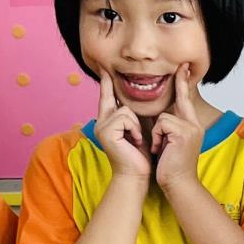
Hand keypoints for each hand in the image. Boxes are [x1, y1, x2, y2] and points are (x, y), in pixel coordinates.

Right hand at [91, 76, 153, 191]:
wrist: (135, 175)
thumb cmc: (139, 155)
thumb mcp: (139, 129)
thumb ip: (135, 115)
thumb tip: (142, 97)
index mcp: (109, 120)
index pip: (108, 96)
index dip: (106, 82)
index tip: (104, 68)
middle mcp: (102, 121)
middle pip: (110, 96)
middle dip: (108, 83)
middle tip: (106, 71)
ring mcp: (102, 126)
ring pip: (124, 109)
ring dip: (136, 124)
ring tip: (137, 139)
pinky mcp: (106, 131)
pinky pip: (125, 117)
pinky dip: (134, 129)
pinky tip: (134, 141)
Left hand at [149, 66, 202, 198]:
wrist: (178, 184)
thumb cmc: (171, 167)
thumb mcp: (170, 143)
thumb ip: (168, 127)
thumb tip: (157, 115)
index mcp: (192, 126)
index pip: (186, 100)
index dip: (184, 84)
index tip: (183, 68)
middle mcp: (194, 125)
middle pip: (182, 99)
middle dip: (182, 82)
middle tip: (182, 68)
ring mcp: (191, 129)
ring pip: (164, 116)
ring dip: (157, 133)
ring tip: (161, 148)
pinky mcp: (184, 133)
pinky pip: (162, 124)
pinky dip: (158, 137)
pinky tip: (161, 150)